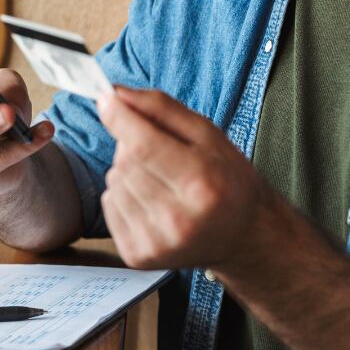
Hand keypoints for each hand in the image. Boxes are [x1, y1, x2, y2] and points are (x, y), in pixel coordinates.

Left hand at [97, 86, 279, 269]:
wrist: (244, 236)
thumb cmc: (228, 180)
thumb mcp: (208, 134)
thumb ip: (162, 108)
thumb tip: (116, 93)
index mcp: (202, 184)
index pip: (143, 146)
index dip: (119, 117)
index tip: (106, 98)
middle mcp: (179, 219)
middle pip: (126, 162)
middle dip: (132, 144)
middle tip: (160, 152)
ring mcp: (157, 242)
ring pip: (114, 182)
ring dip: (128, 171)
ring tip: (161, 180)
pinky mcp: (139, 256)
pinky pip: (109, 205)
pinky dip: (122, 195)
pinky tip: (151, 201)